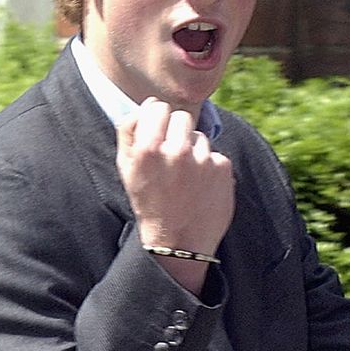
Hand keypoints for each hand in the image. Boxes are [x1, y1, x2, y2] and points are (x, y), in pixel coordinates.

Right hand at [116, 98, 234, 292]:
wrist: (178, 243)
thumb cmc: (149, 204)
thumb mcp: (127, 170)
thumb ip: (129, 133)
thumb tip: (145, 106)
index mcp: (147, 148)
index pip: (157, 106)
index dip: (157, 117)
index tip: (158, 130)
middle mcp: (176, 150)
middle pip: (181, 117)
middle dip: (177, 132)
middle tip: (173, 157)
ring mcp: (202, 159)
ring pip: (200, 137)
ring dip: (194, 151)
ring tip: (186, 178)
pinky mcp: (222, 168)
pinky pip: (215, 155)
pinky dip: (210, 168)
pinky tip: (201, 187)